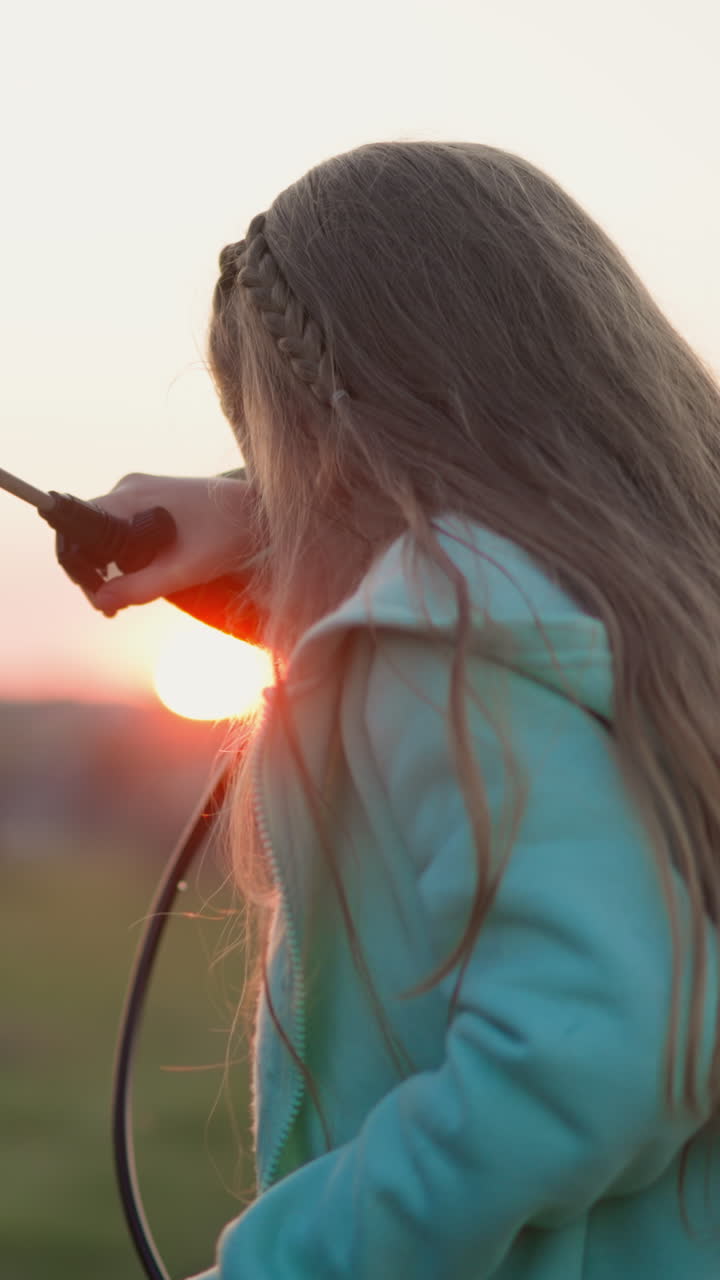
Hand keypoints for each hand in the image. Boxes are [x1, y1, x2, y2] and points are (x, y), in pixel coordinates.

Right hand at [83, 471, 262, 615]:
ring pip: (109, 532)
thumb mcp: (182, 570)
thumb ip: (139, 588)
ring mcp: (143, 490)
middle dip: (96, 571)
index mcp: (130, 497)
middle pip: (92, 533)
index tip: (97, 596)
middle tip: (112, 608)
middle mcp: (131, 488)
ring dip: (111, 564)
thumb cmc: (227, 536)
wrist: (260, 512)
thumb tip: (101, 601)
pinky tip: (140, 574)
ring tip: (126, 596)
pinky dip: (126, 552)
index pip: (80, 529)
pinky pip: (125, 526)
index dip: (81, 566)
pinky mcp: (156, 498)